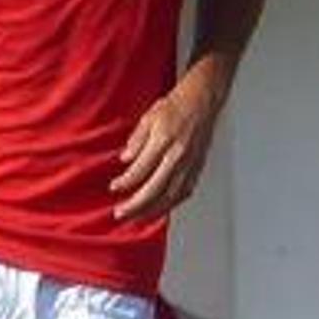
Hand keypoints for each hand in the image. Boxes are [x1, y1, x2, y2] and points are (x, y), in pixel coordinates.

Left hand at [110, 77, 221, 221]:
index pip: (141, 169)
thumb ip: (136, 140)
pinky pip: (184, 193)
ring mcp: (190, 164)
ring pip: (170, 196)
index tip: (114, 188)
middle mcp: (178, 155)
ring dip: (152, 211)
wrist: (204, 100)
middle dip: (135, 205)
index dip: (125, 182)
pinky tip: (159, 209)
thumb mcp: (149, 117)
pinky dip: (170, 205)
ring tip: (137, 219)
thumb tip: (125, 160)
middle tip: (120, 213)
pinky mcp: (198, 168)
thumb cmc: (176, 105)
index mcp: (164, 140)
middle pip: (155, 189)